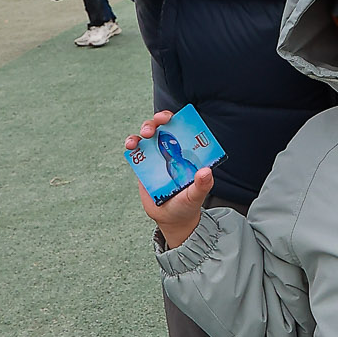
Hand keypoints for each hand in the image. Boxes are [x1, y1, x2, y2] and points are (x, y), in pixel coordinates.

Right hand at [125, 110, 215, 246]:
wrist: (170, 218)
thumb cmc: (187, 204)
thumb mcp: (196, 196)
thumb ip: (201, 185)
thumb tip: (206, 172)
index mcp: (187, 152)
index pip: (183, 128)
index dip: (179, 118)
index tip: (175, 117)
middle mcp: (171, 149)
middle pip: (164, 126)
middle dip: (160, 118)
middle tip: (159, 122)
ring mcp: (155, 155)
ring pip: (148, 134)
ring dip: (145, 128)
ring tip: (145, 135)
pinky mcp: (142, 165)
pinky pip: (135, 150)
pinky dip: (132, 143)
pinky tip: (131, 146)